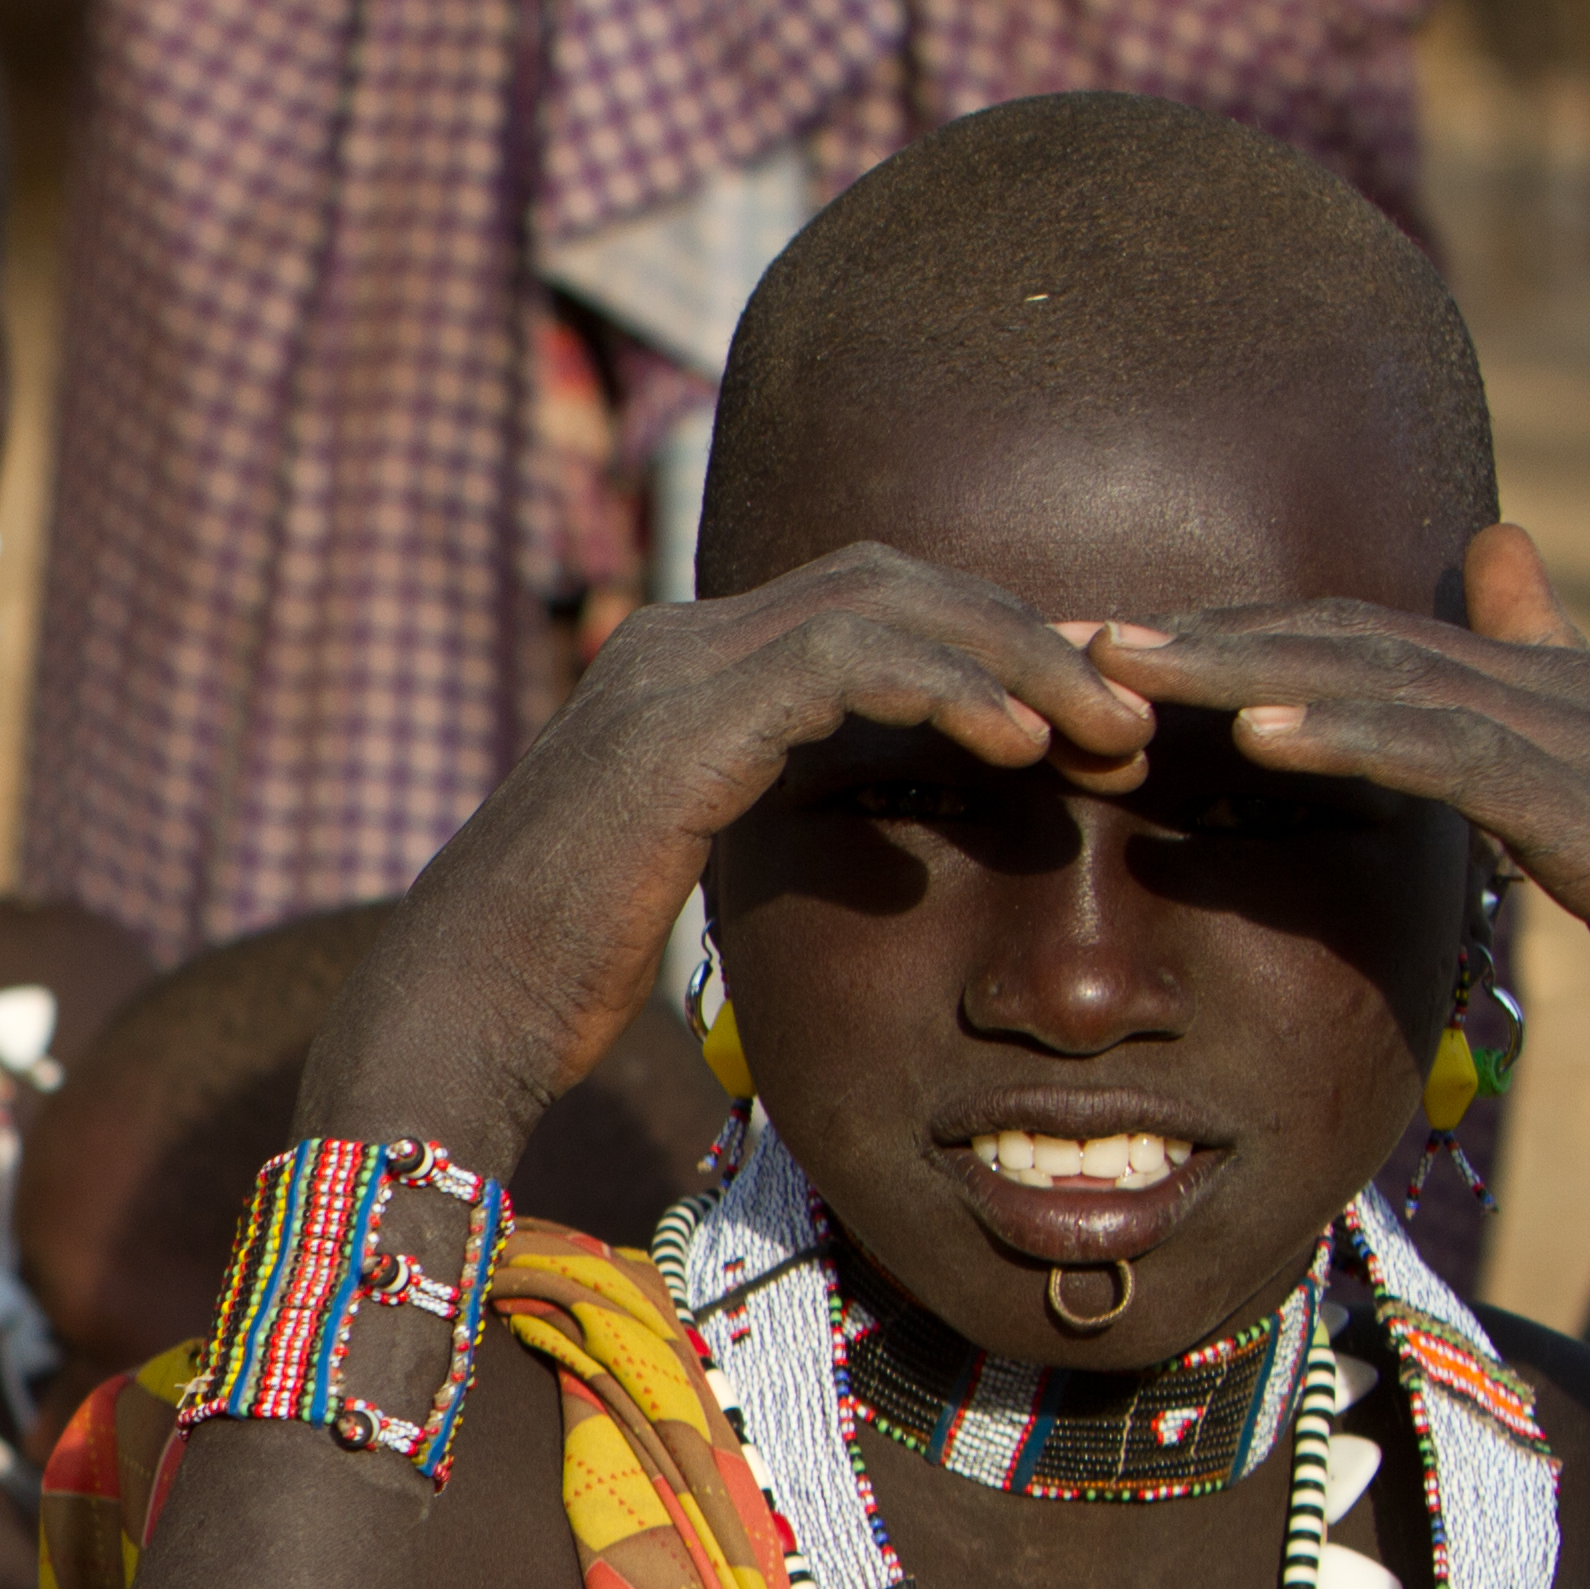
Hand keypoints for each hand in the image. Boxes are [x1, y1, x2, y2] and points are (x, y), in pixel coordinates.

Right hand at [307, 543, 1152, 1168]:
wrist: (455, 1011)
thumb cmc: (560, 977)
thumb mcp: (698, 878)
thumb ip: (783, 826)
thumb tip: (900, 852)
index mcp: (681, 671)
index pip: (867, 605)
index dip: (990, 645)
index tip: (1089, 714)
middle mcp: (674, 644)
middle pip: (891, 577)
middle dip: (1025, 636)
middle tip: (1134, 711)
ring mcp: (671, 672)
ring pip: (885, 601)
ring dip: (1017, 659)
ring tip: (1112, 732)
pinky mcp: (682, 724)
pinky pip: (847, 661)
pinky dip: (950, 692)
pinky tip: (1022, 749)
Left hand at [1104, 526, 1589, 1120]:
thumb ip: (1538, 674)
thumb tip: (1499, 553)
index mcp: (1542, 689)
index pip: (1359, 638)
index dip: (1235, 632)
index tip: (1111, 642)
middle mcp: (1554, 691)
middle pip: (1351, 640)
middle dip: (1209, 635)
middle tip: (1079, 633)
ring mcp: (1578, 741)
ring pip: (1387, 680)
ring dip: (1249, 668)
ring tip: (1135, 665)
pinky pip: (1454, 755)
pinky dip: (1355, 734)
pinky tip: (1262, 733)